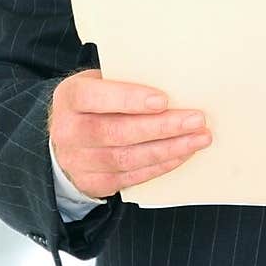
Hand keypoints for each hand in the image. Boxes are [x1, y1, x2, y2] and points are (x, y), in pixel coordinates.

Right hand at [48, 68, 211, 197]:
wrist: (67, 141)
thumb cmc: (94, 104)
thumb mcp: (98, 84)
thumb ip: (124, 82)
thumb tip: (173, 84)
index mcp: (70, 98)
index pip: (96, 97)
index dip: (129, 99)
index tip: (163, 100)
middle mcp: (69, 131)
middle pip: (118, 132)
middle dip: (162, 127)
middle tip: (196, 120)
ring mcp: (79, 161)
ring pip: (128, 158)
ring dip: (169, 149)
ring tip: (199, 138)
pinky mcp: (95, 183)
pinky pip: (132, 176)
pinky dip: (161, 165)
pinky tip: (182, 153)